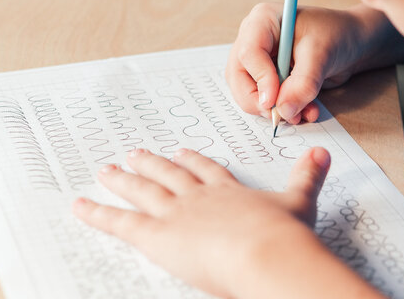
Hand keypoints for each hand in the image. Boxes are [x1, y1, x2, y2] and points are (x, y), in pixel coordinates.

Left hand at [73, 147, 330, 297]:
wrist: (267, 252)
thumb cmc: (283, 234)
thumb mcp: (299, 201)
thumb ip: (308, 175)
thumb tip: (323, 153)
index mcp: (227, 191)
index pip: (205, 170)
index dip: (192, 160)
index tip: (181, 151)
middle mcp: (197, 196)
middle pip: (168, 174)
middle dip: (151, 164)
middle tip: (135, 153)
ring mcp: (175, 212)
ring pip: (142, 190)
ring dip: (122, 179)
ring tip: (106, 169)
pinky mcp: (157, 234)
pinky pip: (120, 222)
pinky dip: (98, 213)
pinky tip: (80, 205)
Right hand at [226, 3, 365, 123]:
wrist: (350, 43)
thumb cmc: (336, 35)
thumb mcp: (322, 55)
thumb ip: (303, 83)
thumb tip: (284, 110)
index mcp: (262, 21)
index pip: (248, 53)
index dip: (260, 80)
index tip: (275, 101)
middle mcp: (252, 40)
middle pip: (239, 78)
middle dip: (261, 102)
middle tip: (285, 115)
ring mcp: (257, 61)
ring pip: (247, 94)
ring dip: (275, 111)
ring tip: (303, 113)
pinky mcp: (265, 80)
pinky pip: (263, 102)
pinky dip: (283, 112)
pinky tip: (305, 112)